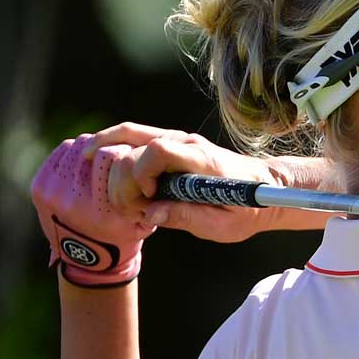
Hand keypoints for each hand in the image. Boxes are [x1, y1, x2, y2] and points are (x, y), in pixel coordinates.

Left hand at [31, 138, 151, 286]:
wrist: (87, 259)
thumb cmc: (123, 235)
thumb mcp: (144, 222)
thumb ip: (150, 197)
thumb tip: (145, 157)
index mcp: (103, 211)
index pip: (113, 156)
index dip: (126, 152)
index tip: (134, 159)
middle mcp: (76, 202)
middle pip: (94, 148)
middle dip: (109, 148)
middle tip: (118, 156)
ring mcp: (54, 193)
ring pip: (77, 145)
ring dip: (92, 148)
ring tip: (102, 160)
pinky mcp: (40, 186)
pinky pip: (63, 151)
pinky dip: (76, 152)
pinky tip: (86, 162)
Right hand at [89, 123, 289, 242]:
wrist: (265, 187)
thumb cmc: (247, 208)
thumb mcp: (224, 224)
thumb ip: (188, 217)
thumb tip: (150, 213)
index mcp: (203, 161)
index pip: (159, 151)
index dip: (142, 174)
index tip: (146, 199)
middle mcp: (187, 143)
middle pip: (136, 147)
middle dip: (123, 180)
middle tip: (131, 210)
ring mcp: (177, 139)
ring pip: (128, 134)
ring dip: (109, 160)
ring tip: (110, 193)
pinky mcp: (169, 143)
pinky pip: (132, 136)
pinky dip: (110, 144)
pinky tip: (93, 157)